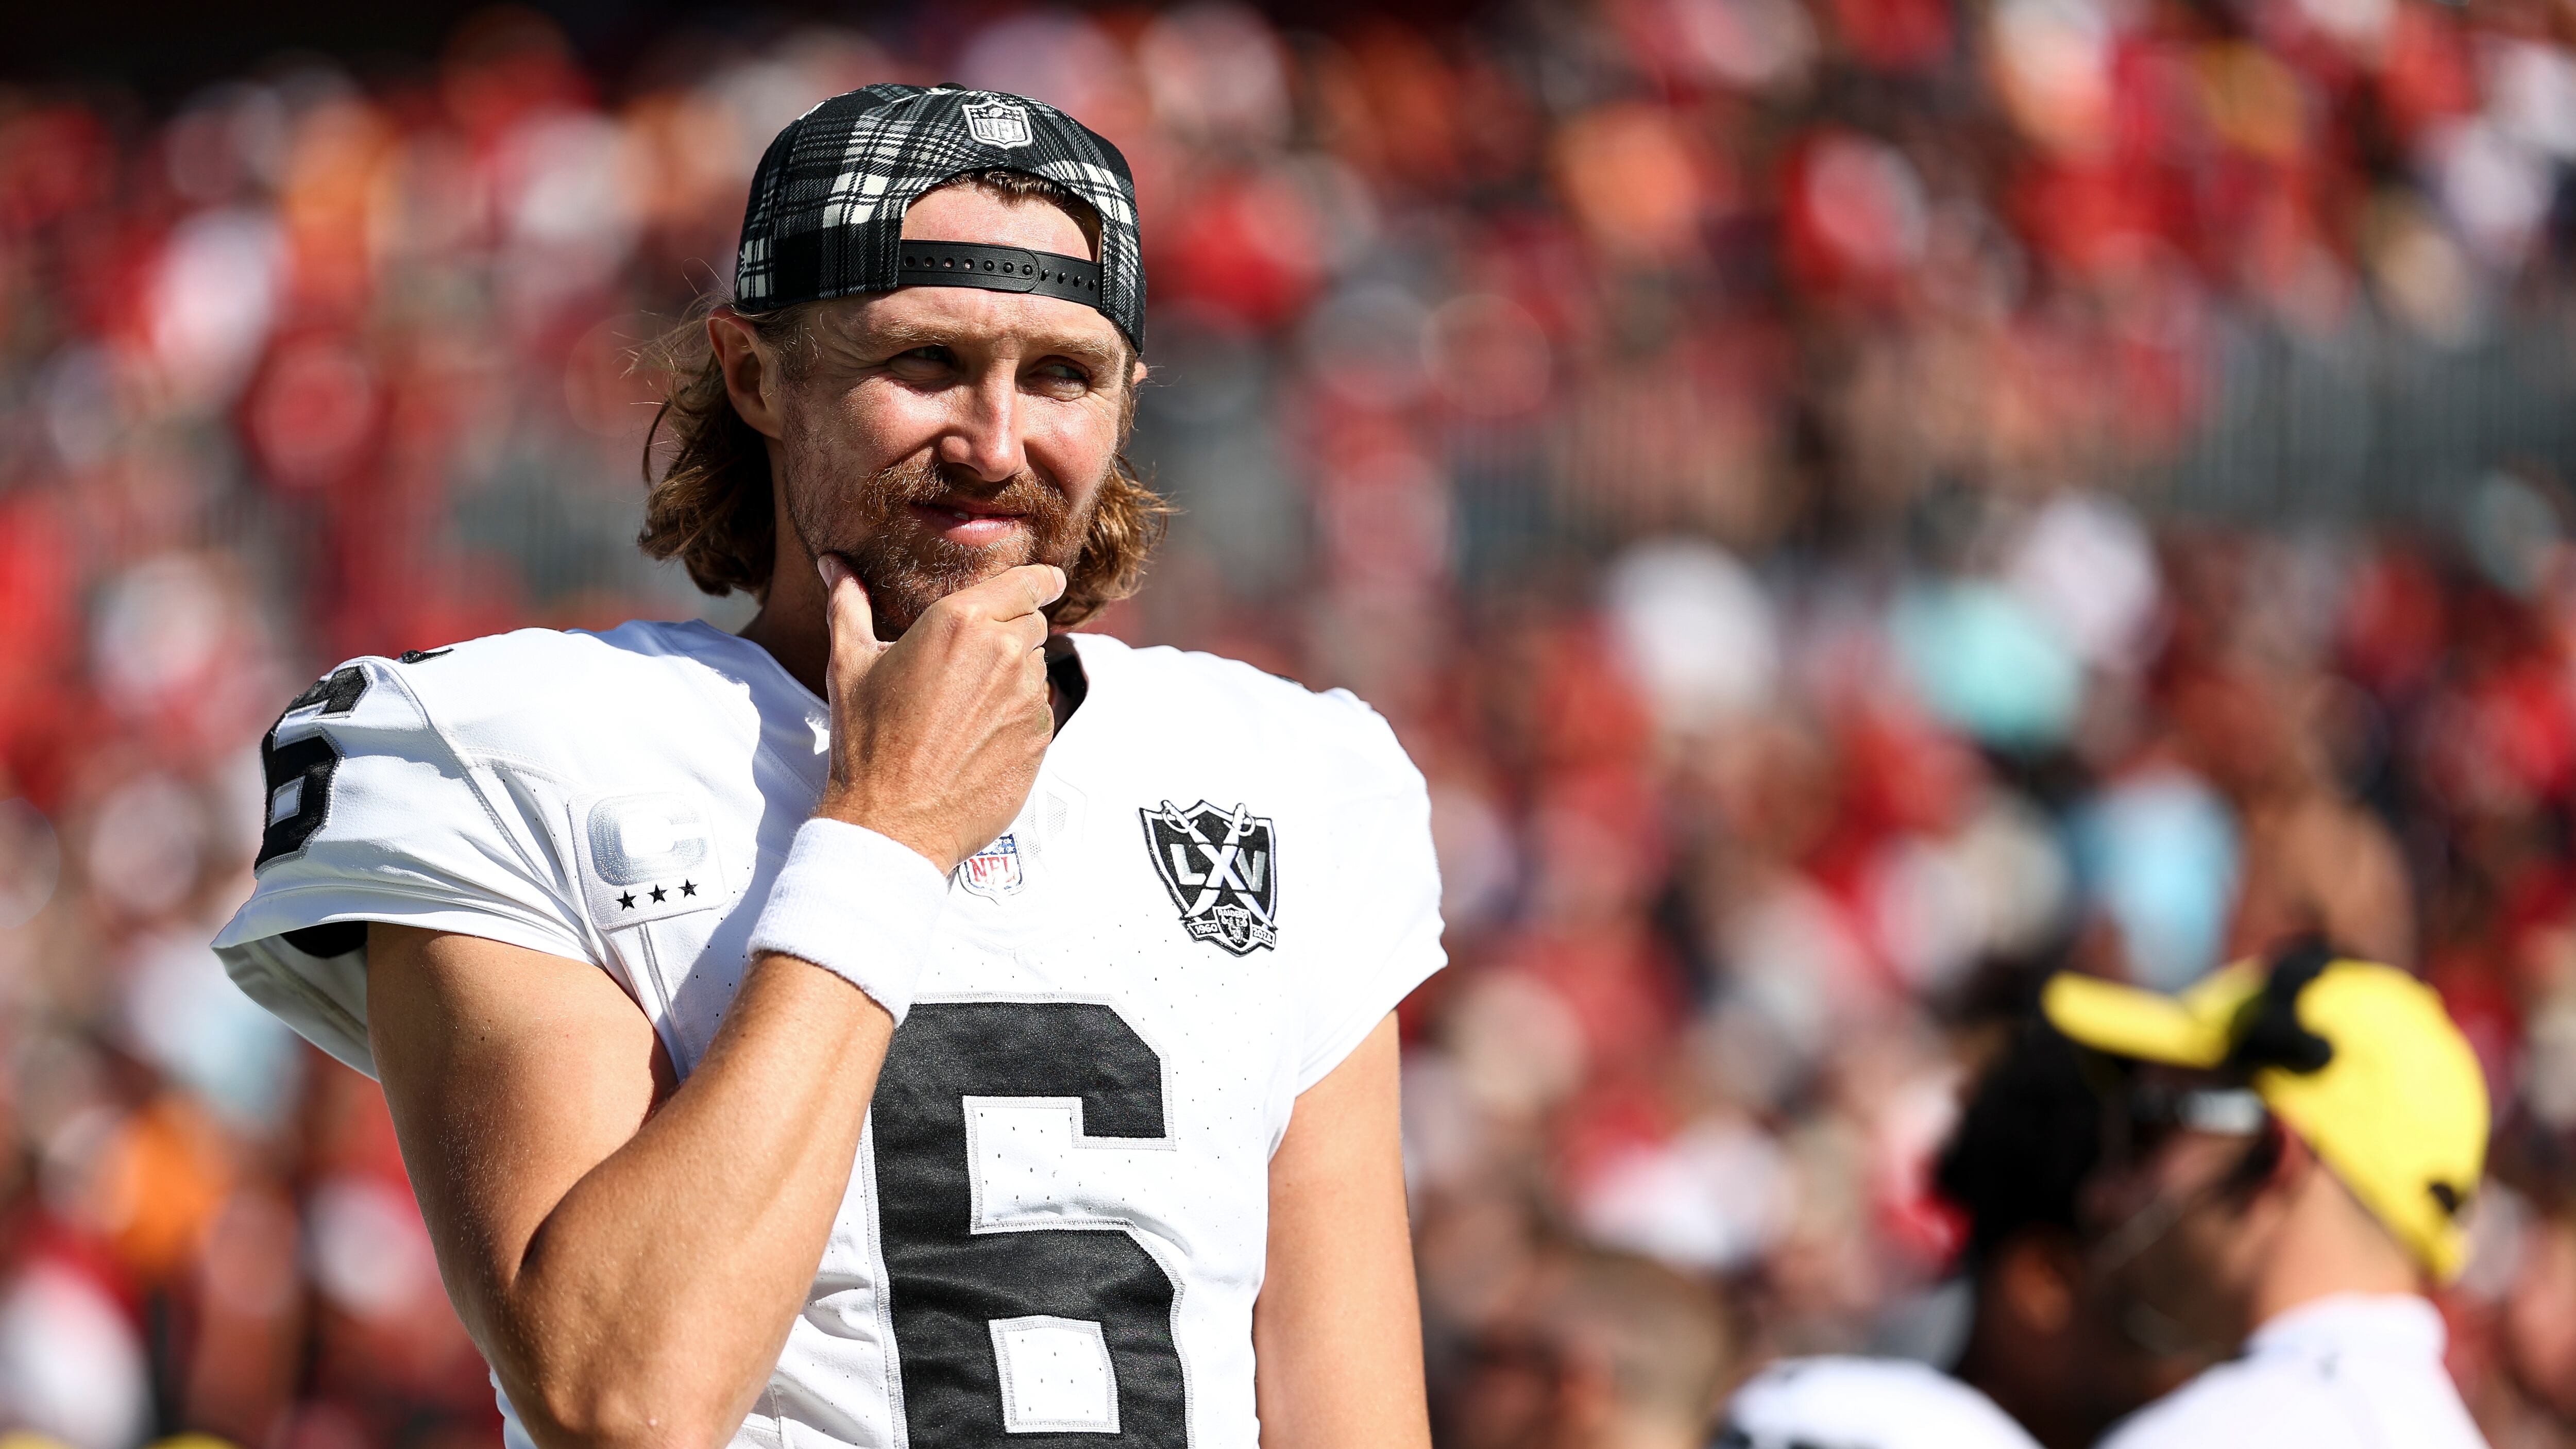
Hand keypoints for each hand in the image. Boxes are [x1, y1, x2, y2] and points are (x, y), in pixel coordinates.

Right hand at [810, 555, 1063, 872]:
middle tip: (968, 664)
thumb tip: (835, 563)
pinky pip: (1040, 711)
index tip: (1049, 581)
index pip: (1027, 582)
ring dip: (1012, 677)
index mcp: (962, 621)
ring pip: (1036, 668)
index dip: (1040, 580)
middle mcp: (1005, 652)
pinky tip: (977, 738)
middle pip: (1032, 624)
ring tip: (964, 709)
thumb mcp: (849, 663)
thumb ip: (847, 604)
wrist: (893, 821)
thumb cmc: (866, 740)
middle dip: (1009, 633)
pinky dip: (1017, 717)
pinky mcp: (1040, 737)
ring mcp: (1028, 697)